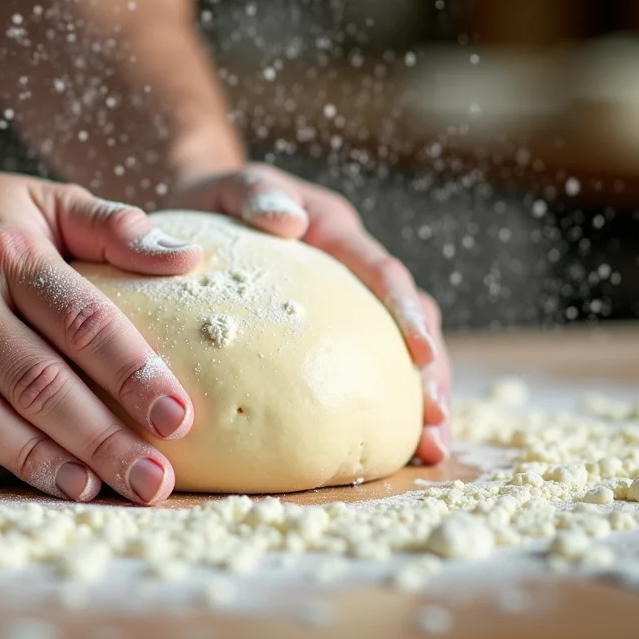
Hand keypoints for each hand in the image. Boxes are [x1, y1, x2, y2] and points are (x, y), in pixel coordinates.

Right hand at [0, 149, 204, 503]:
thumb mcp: (39, 198)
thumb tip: (190, 258)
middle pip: (37, 381)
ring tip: (89, 489)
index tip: (178, 419)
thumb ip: (113, 226)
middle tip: (151, 480)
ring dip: (36, 459)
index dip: (133, 374)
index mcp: (8, 251)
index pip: (82, 321)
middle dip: (101, 438)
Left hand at [166, 164, 452, 463]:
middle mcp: (353, 270)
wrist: (204, 210)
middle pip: (411, 319)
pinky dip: (383, 407)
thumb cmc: (217, 200)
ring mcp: (347, 304)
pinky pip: (365, 369)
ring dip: (419, 397)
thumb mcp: (231, 186)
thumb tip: (288, 220)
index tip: (421, 354)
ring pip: (397, 352)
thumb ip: (256, 192)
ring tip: (429, 449)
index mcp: (336, 231)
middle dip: (431, 370)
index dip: (407, 313)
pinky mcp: (333, 333)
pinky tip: (390, 451)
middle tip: (435, 420)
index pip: (383, 272)